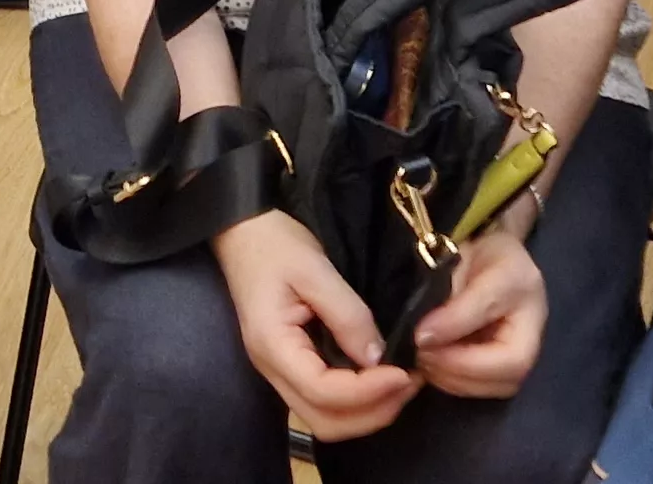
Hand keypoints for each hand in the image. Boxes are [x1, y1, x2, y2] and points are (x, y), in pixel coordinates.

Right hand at [209, 211, 419, 440]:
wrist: (243, 232)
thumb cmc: (275, 245)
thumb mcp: (314, 269)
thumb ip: (347, 315)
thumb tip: (378, 357)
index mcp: (273, 346)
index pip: (323, 391)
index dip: (368, 391)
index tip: (405, 372)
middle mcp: (273, 369)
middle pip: (325, 421)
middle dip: (373, 412)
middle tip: (410, 382)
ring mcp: (280, 371)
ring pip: (325, 419)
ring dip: (367, 412)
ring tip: (401, 384)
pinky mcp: (291, 366)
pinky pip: (324, 402)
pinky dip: (357, 402)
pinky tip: (380, 379)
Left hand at [408, 227, 546, 399]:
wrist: (487, 252)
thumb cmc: (482, 252)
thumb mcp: (470, 266)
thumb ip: (455, 308)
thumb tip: (425, 340)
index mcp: (530, 311)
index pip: (510, 359)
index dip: (464, 360)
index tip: (423, 340)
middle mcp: (532, 343)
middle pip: (502, 381)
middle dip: (453, 371)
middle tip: (417, 351)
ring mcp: (519, 358)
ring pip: (489, 389)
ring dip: (448, 378)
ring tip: (422, 354)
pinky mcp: (500, 367)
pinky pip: (477, 386)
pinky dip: (448, 379)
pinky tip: (431, 360)